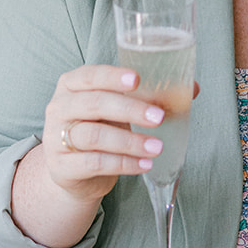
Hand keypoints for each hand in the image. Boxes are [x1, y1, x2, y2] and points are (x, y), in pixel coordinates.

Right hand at [44, 63, 168, 203]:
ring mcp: (56, 138)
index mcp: (71, 85)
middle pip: (95, 103)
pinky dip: (124, 164)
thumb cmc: (101, 129)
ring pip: (96, 136)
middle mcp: (59, 107)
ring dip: (131, 142)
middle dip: (131, 109)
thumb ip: (148, 96)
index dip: (113, 76)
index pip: (90, 75)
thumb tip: (191, 87)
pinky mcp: (62, 167)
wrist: (75, 172)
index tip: (137, 79)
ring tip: (157, 147)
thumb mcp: (118, 109)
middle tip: (159, 117)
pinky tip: (145, 165)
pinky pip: (95, 163)